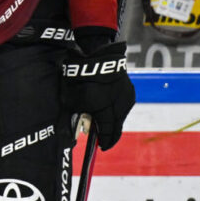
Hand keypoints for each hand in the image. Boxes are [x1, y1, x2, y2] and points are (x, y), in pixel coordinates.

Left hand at [59, 30, 134, 149]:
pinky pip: (123, 106)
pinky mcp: (129, 90)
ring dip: (114, 122)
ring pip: (121, 116)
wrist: (96, 54)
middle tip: (105, 141)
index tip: (102, 147)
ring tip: (106, 125)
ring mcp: (125, 96)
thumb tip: (71, 133)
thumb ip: (72, 116)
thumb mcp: (70, 98)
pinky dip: (117, 111)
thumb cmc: (79, 76)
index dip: (105, 141)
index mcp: (102, 106)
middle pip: (117, 127)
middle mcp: (117, 103)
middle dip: (111, 136)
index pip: (107, 131)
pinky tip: (110, 110)